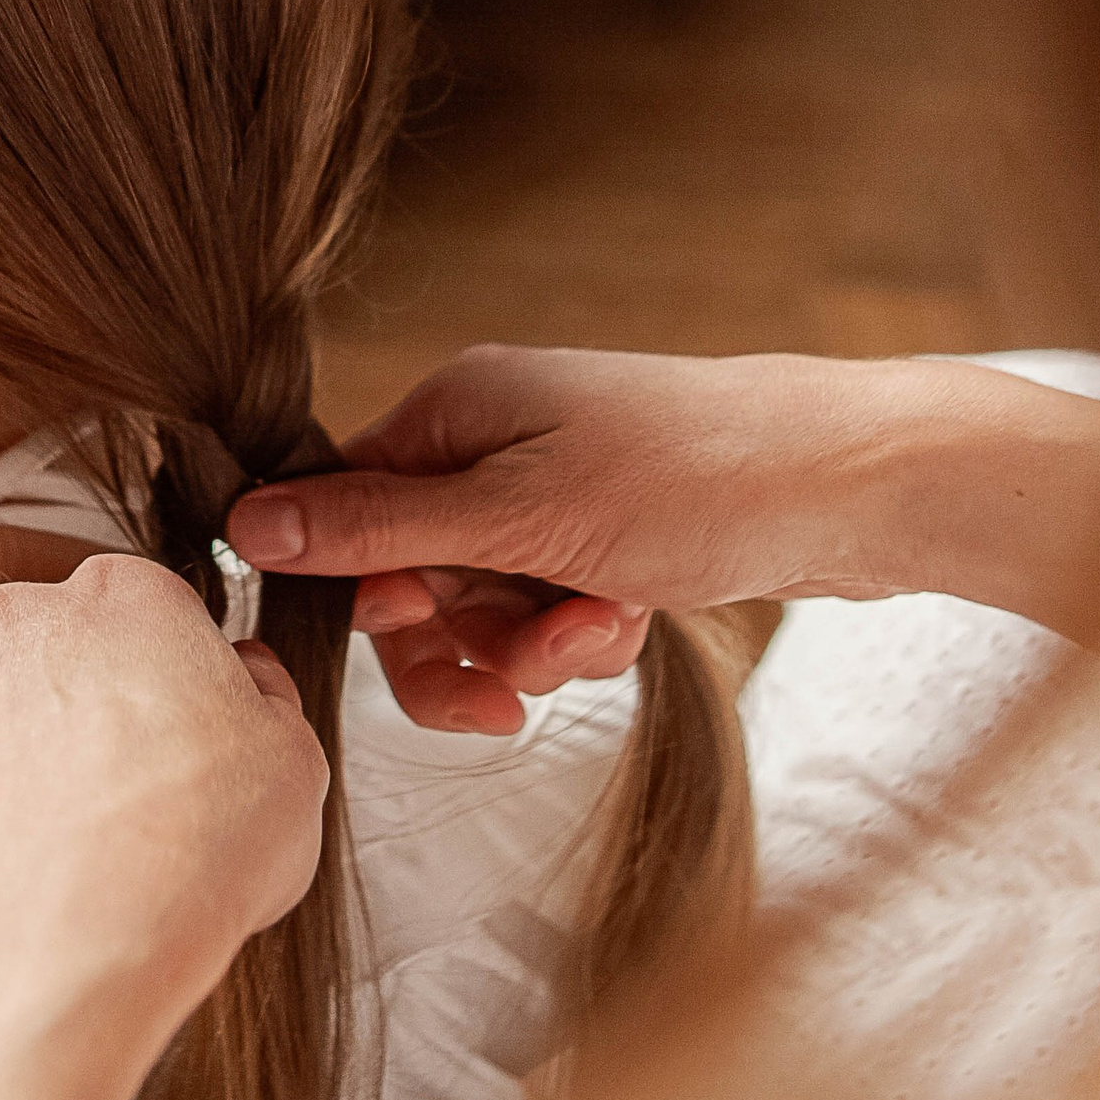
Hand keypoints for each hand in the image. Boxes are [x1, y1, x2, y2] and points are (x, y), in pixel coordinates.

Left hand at [0, 553, 326, 1099]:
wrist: (73, 938)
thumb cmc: (187, 846)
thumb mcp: (292, 759)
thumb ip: (265, 697)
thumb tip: (253, 683)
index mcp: (124, 599)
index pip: (145, 610)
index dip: (167, 679)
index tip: (179, 730)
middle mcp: (19, 627)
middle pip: (50, 653)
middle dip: (78, 709)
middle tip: (122, 790)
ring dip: (10, 765)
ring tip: (61, 846)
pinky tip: (5, 874)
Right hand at [229, 347, 962, 733]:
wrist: (855, 486)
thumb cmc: (693, 480)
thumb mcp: (519, 517)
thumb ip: (379, 529)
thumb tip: (243, 524)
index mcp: (454, 409)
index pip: (344, 511)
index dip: (371, 590)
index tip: (421, 633)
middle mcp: (492, 441)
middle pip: (410, 576)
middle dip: (460, 644)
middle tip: (508, 691)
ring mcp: (551, 490)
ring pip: (483, 610)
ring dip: (529, 648)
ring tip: (599, 632)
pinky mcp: (605, 537)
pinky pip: (546, 614)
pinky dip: (579, 636)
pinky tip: (632, 622)